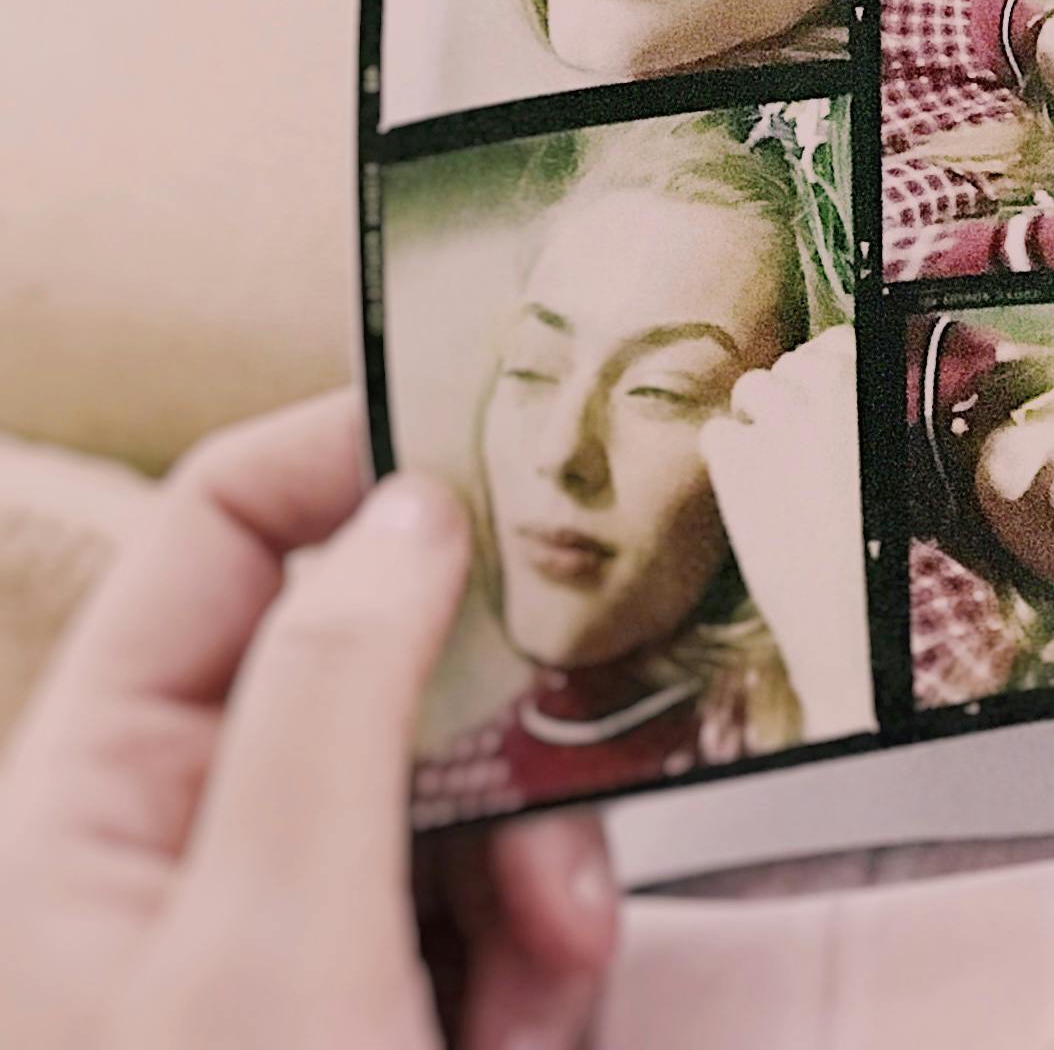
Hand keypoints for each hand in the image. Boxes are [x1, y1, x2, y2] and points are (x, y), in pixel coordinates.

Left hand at [0, 394, 612, 1049]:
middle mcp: (174, 846)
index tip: (511, 451)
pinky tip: (528, 1025)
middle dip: (499, 730)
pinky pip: (483, 903)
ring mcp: (270, 932)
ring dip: (537, 871)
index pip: (221, 527)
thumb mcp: (276, 940)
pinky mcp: (359, 1002)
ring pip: (454, 786)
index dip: (359, 462)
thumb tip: (415, 503)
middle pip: (373, 660)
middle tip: (570, 781)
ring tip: (546, 968)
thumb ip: (337, 693)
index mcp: (93, 797)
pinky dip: (534, 958)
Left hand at [700, 326, 874, 744]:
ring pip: (751, 388)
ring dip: (755, 419)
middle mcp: (827, 393)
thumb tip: (821, 396)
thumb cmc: (876, 551)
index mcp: (873, 390)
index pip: (834, 344)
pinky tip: (743, 488)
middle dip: (786, 396)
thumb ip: (856, 420)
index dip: (820, 371)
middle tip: (792, 445)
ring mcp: (779, 423)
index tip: (819, 399)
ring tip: (767, 467)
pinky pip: (716, 433)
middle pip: (788, 366)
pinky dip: (725, 456)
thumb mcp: (887, 465)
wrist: (849, 614)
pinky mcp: (737, 462)